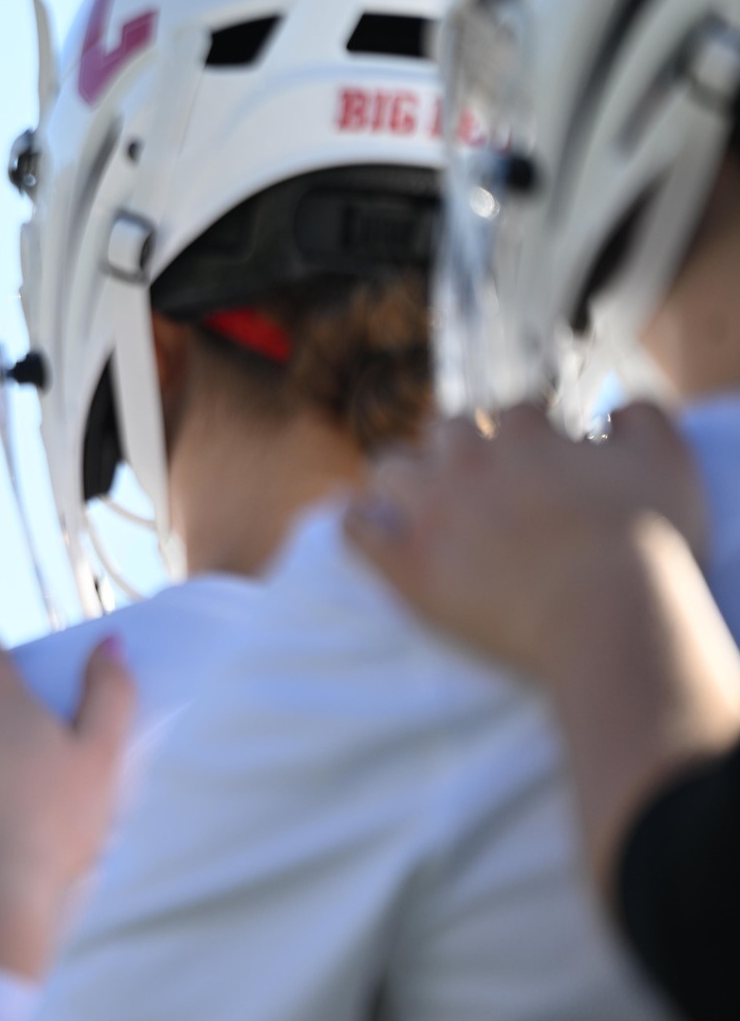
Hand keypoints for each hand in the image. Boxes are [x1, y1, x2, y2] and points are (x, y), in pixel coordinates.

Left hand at [346, 402, 707, 678]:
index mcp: (522, 434)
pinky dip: (355, 523)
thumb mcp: (666, 459)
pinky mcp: (408, 566)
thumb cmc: (644, 539)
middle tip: (481, 473)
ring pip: (392, 469)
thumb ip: (643, 417)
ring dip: (406, 475)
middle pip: (446, 430)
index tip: (537, 447)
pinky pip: (356, 533)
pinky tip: (358, 521)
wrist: (608, 613)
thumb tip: (618, 408)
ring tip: (420, 493)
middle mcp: (466, 463)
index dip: (527, 427)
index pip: (514, 410)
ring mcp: (431, 514)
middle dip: (463, 444)